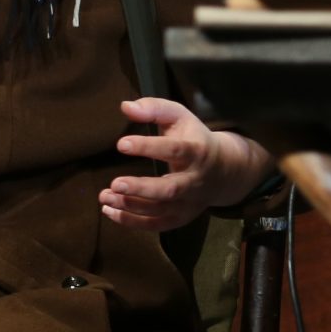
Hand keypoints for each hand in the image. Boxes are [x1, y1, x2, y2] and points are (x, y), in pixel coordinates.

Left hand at [100, 96, 272, 230]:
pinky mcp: (181, 217)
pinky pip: (157, 225)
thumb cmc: (194, 138)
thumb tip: (125, 107)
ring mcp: (189, 202)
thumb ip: (154, 108)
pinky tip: (109, 211)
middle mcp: (194, 181)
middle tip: (115, 183)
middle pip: (170, 190)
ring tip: (105, 196)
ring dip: (130, 205)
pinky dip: (132, 222)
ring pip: (161, 210)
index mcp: (197, 152)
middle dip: (141, 188)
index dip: (148, 147)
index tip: (121, 144)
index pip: (175, 150)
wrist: (226, 170)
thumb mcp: (180, 117)